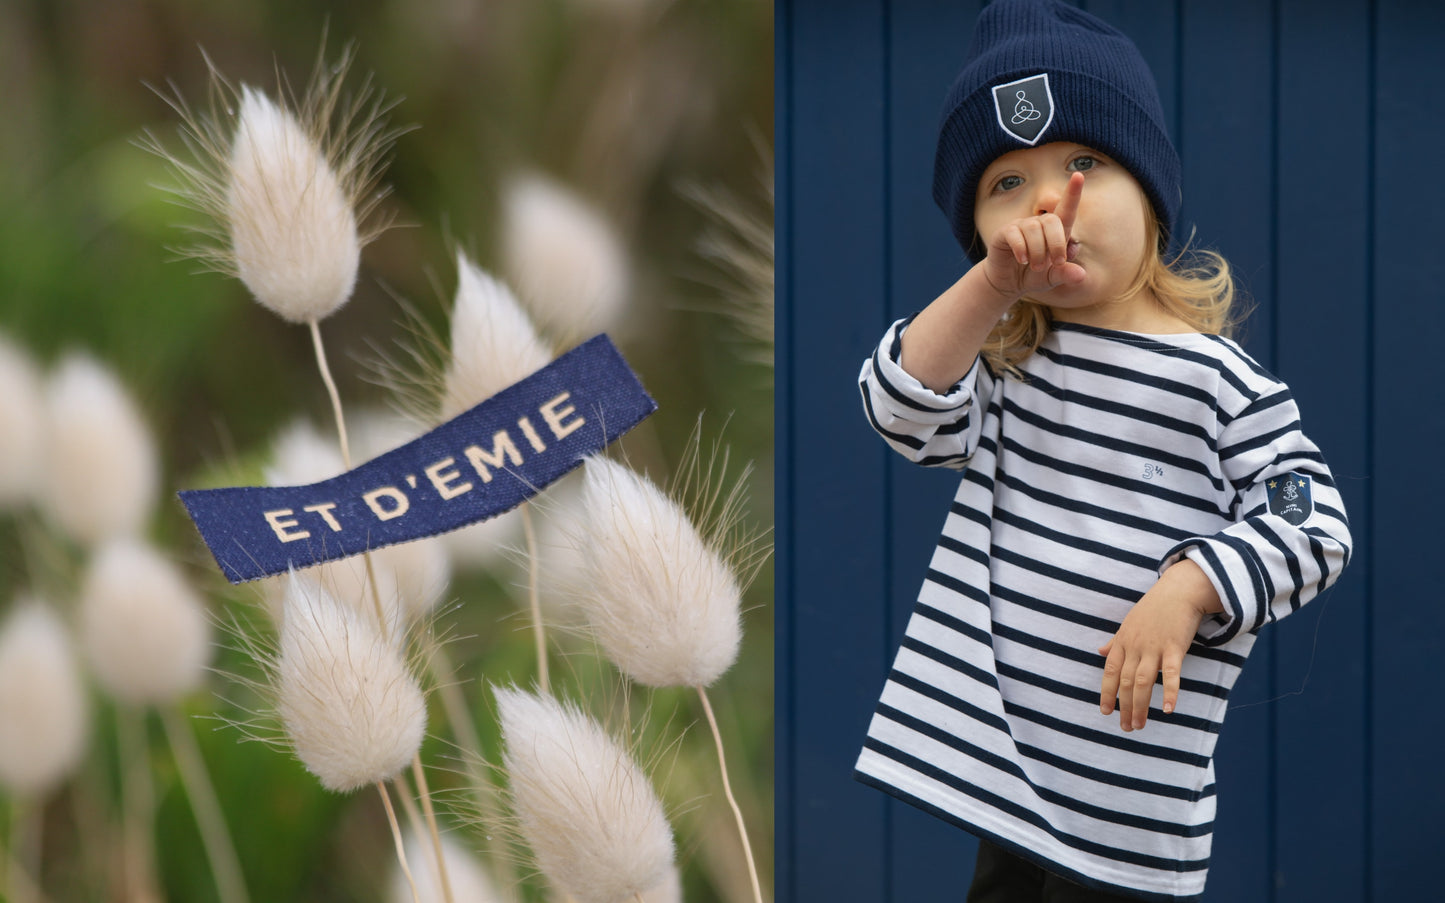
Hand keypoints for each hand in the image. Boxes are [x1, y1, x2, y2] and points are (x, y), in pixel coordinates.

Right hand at [980, 171, 1087, 302]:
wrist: (1008, 283)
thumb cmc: (1034, 276)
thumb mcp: (1052, 278)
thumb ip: (1065, 274)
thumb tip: (1081, 275)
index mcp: (1055, 230)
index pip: (1066, 208)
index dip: (1073, 192)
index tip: (1079, 175)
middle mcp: (1039, 223)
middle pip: (1052, 220)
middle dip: (1056, 243)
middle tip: (1055, 263)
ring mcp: (1020, 226)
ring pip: (1034, 228)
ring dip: (1038, 251)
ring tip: (1035, 266)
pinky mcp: (1004, 232)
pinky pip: (1015, 234)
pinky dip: (1022, 249)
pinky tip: (1022, 260)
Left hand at [1098, 559, 1221, 730]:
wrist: (1179, 591)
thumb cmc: (1153, 608)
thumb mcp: (1128, 623)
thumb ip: (1115, 641)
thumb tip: (1100, 652)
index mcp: (1123, 642)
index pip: (1109, 671)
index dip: (1106, 693)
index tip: (1105, 711)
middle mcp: (1135, 646)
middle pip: (1125, 682)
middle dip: (1124, 707)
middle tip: (1126, 727)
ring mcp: (1154, 647)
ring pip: (1142, 681)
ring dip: (1140, 705)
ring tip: (1139, 725)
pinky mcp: (1174, 647)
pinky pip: (1171, 673)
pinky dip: (1169, 691)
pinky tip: (1167, 709)